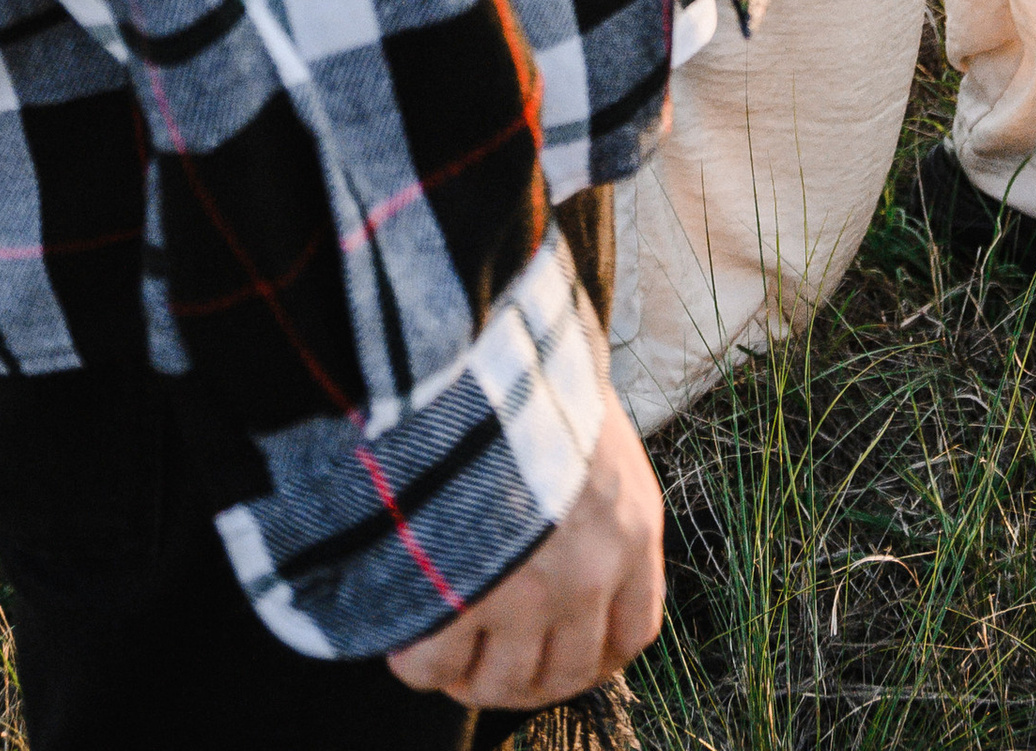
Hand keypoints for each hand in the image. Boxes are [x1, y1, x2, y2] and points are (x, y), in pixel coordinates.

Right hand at [384, 386, 663, 708]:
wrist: (480, 352)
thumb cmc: (532, 374)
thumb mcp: (591, 427)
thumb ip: (593, 492)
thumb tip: (564, 526)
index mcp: (631, 530)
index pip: (631, 636)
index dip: (590, 660)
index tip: (558, 657)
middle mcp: (590, 574)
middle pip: (563, 675)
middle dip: (522, 677)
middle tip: (485, 656)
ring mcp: (528, 595)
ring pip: (500, 684)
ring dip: (468, 674)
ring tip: (441, 638)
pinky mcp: (461, 599)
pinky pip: (431, 666)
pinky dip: (413, 656)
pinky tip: (404, 623)